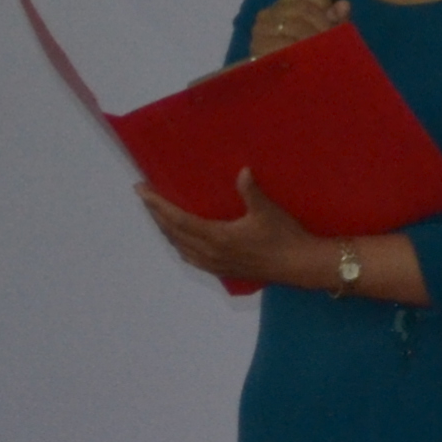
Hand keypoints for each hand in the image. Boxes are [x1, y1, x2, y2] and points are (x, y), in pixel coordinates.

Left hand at [139, 167, 323, 288]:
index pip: (177, 219)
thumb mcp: (268, 211)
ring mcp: (214, 263)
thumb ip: (251, 191)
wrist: (299, 265)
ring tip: (159, 216)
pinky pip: (191, 257)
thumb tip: (242, 170)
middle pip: (173, 232)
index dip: (157, 204)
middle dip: (156, 214)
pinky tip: (181, 241)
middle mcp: (209, 252)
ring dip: (166, 230)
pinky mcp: (222, 270)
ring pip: (179, 246)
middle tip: (146, 197)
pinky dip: (180, 245)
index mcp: (216, 236)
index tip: (141, 190)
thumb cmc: (284, 236)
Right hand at [244, 0, 349, 60]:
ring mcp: (260, 30)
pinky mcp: (257, 49)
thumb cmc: (316, 52)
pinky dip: (297, 50)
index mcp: (287, 2)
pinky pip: (281, 43)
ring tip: (322, 50)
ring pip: (293, 24)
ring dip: (312, 38)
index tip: (333, 17)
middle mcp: (269, 12)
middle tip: (332, 40)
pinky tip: (305, 58)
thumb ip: (339, 19)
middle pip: (301, 7)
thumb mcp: (332, 34)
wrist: (296, 84)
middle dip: (322, 24)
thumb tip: (343, 5)